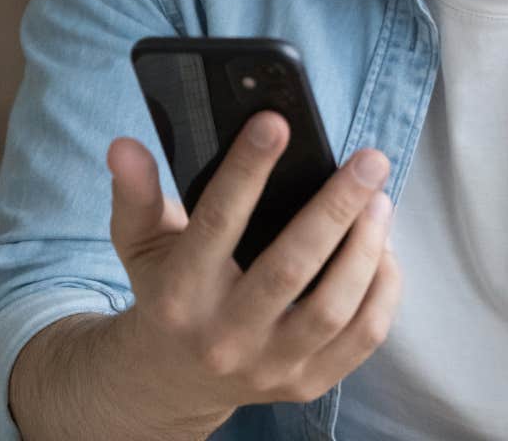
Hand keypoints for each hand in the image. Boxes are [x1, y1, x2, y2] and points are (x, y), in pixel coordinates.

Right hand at [101, 113, 401, 427]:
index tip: (276, 122)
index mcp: (179, 296)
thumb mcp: (139, 245)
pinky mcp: (305, 385)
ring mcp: (268, 367)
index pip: (217, 224)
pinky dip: (382, 289)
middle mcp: (224, 337)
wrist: (170, 383)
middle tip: (370, 160)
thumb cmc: (165, 296)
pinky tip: (383, 250)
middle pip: (290, 268)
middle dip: (337, 207)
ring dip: (366, 247)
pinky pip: (362, 338)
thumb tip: (124, 147)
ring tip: (379, 201)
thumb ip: (134, 195)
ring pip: (334, 307)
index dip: (247, 170)